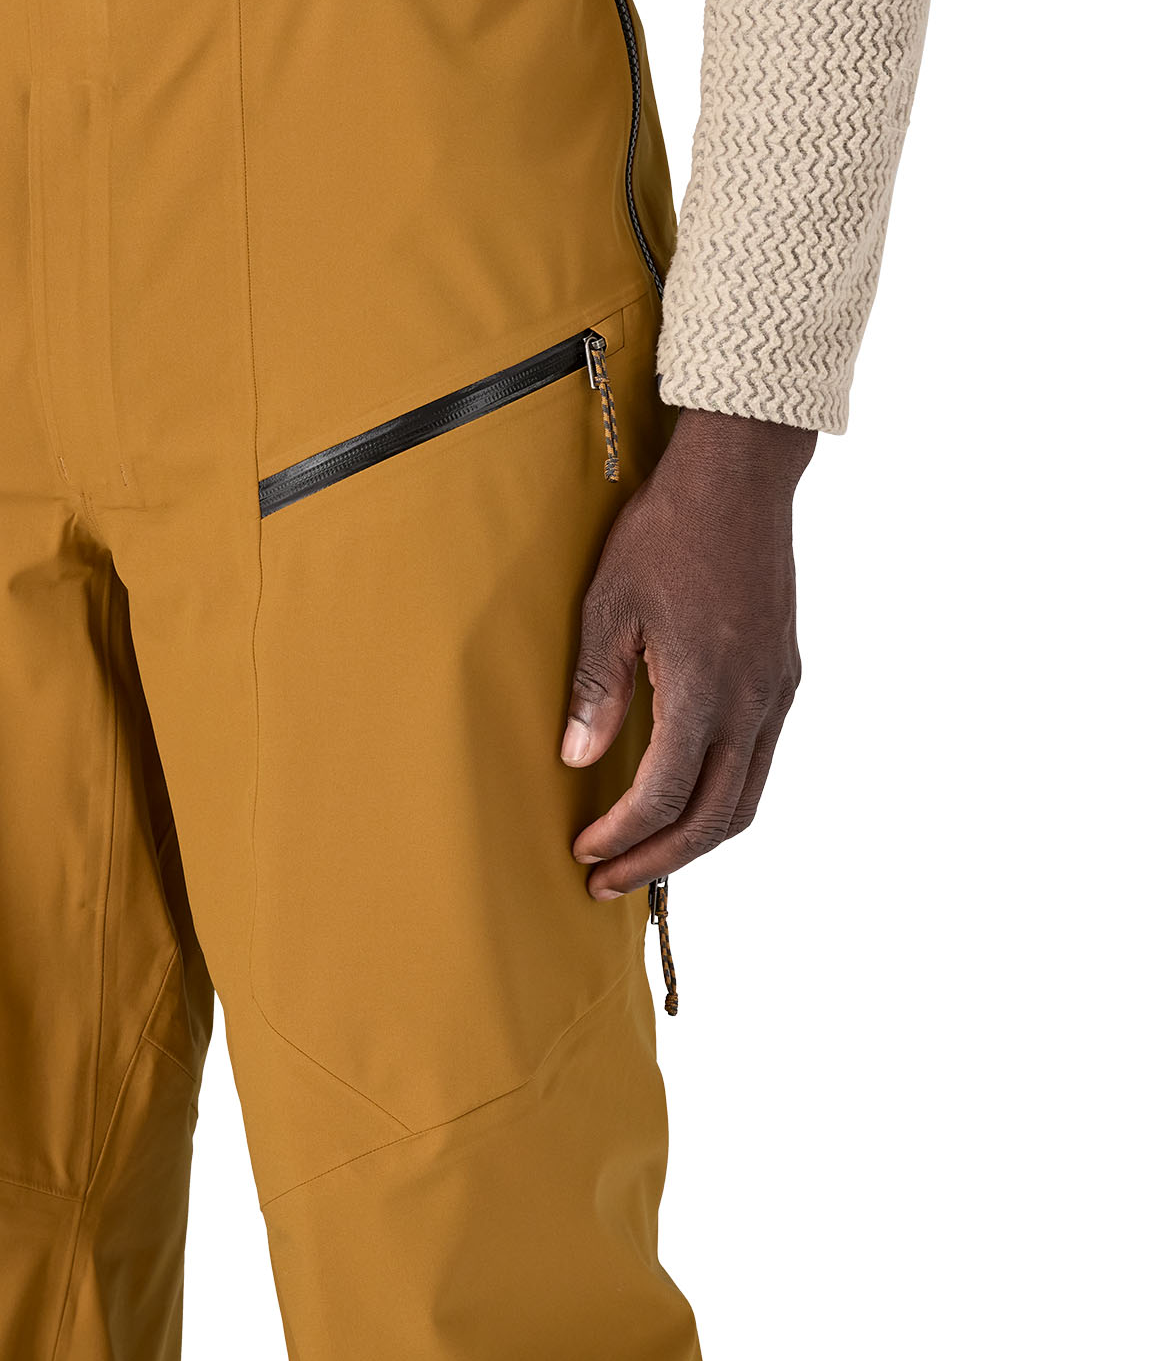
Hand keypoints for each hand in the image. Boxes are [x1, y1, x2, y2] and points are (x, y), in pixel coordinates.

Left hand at [562, 408, 815, 897]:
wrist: (740, 478)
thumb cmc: (667, 531)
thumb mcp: (609, 604)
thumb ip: (596, 688)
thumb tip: (578, 760)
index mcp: (704, 689)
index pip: (662, 796)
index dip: (621, 837)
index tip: (584, 854)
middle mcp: (752, 702)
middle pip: (712, 818)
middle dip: (658, 861)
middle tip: (607, 882)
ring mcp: (775, 692)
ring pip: (746, 798)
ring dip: (695, 839)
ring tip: (645, 856)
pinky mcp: (784, 675)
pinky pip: (760, 761)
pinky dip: (722, 797)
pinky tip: (686, 796)